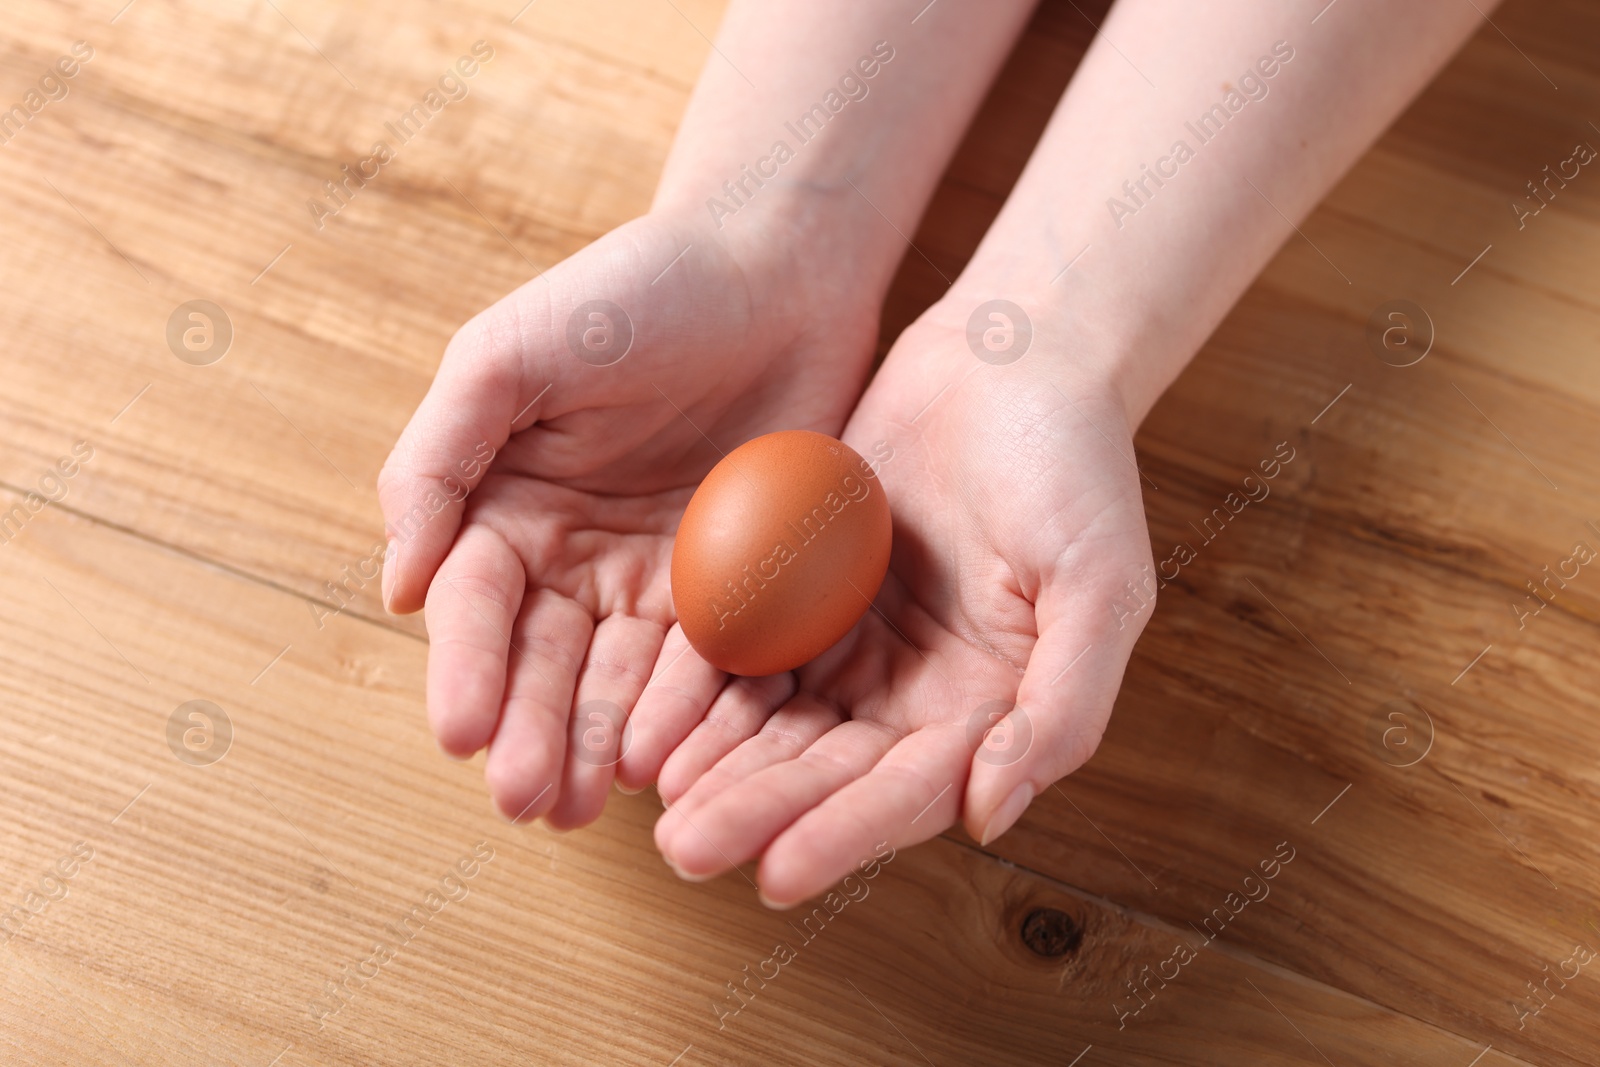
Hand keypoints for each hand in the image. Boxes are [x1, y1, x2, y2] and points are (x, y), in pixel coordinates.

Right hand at [377, 208, 879, 827]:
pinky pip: (708, 660)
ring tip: (586, 807)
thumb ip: (439, 458)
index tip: (462, 734)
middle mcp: (571, 557)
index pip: (475, 605)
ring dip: (599, 745)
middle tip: (527, 803)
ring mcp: (653, 578)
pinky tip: (670, 760)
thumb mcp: (512, 352)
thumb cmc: (634, 292)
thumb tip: (396, 587)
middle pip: (543, 662)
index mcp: (504, 506)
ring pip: (618, 680)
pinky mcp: (735, 586)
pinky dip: (686, 709)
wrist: (775, 268)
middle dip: (532, 732)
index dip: (466, 669)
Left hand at [633, 295, 1156, 903]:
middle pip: (830, 772)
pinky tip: (655, 718)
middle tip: (685, 849)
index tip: (775, 874)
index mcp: (991, 708)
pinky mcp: (807, 596)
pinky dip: (704, 691)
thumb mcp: (1100, 582)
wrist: (1010, 357)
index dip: (845, 834)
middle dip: (759, 812)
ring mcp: (858, 646)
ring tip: (658, 800)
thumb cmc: (1073, 464)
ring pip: (778, 726)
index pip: (910, 791)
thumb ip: (1061, 705)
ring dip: (720, 767)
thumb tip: (991, 813)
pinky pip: (748, 655)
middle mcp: (919, 694)